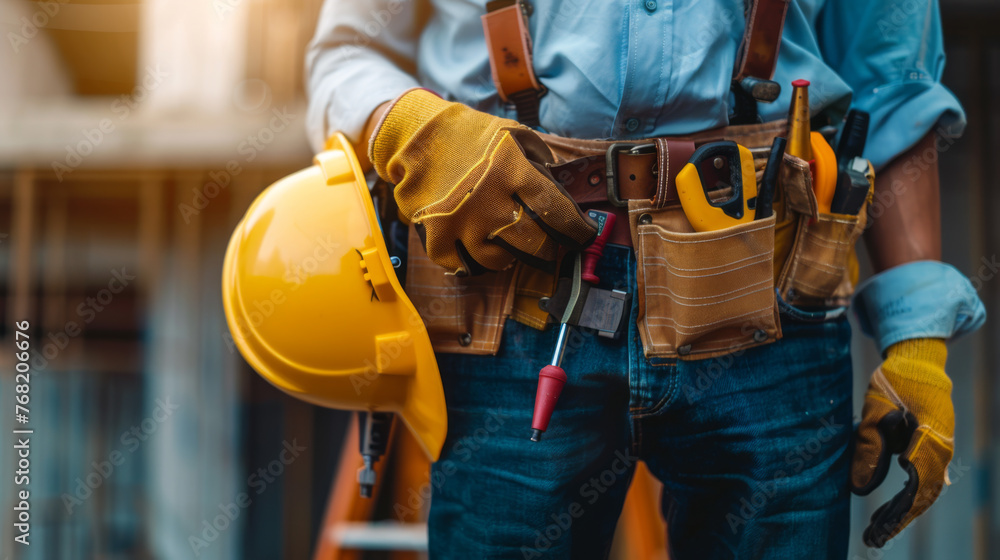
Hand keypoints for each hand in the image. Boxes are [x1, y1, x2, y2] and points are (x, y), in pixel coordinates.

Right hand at [369, 89, 595, 275]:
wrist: (415, 137)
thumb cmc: (471, 136)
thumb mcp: (513, 134)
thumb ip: (543, 161)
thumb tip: (565, 189)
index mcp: (511, 169)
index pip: (556, 211)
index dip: (576, 230)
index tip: (584, 235)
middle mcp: (487, 198)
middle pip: (533, 243)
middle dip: (548, 249)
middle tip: (550, 246)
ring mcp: (460, 221)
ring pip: (500, 261)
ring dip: (511, 255)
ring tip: (511, 242)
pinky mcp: (436, 235)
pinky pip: (464, 266)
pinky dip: (475, 261)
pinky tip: (481, 248)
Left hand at [851, 338, 952, 546]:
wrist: (917, 362)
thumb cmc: (894, 383)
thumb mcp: (874, 412)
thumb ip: (868, 449)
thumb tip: (857, 490)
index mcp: (931, 438)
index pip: (918, 484)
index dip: (900, 510)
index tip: (881, 527)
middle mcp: (940, 449)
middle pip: (922, 494)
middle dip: (897, 519)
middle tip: (871, 539)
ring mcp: (939, 451)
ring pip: (922, 491)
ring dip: (900, 513)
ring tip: (875, 533)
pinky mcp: (931, 451)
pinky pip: (921, 481)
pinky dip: (905, 499)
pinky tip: (888, 515)